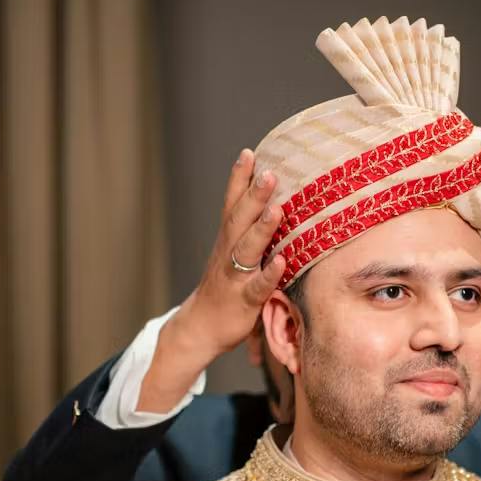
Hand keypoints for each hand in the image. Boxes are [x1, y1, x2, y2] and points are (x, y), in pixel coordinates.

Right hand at [137, 150, 285, 413]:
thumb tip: (273, 206)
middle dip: (253, 194)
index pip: (231, 204)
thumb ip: (249, 234)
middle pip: (239, 219)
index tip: (248, 152)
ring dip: (262, 228)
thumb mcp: (232, 257)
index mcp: (227, 241)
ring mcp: (234, 277)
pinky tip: (282, 262)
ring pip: (247, 249)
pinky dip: (269, 274)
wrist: (199, 328)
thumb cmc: (222, 289)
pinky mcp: (243, 301)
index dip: (238, 179)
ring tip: (277, 208)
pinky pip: (257, 286)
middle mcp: (228, 254)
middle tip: (269, 171)